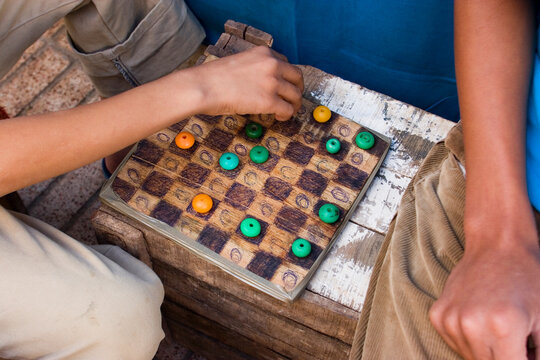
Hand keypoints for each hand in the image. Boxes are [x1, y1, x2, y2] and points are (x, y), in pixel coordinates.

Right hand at [188, 46, 303, 120]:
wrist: (203, 86)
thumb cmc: (213, 77)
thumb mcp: (239, 62)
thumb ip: (254, 69)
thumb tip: (260, 83)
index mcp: (264, 53)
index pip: (286, 63)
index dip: (287, 77)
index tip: (284, 85)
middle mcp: (272, 64)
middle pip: (297, 77)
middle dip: (297, 89)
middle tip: (293, 99)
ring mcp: (272, 83)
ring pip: (295, 95)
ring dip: (293, 105)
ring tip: (287, 111)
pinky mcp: (269, 101)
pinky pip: (288, 110)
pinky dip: (286, 115)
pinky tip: (279, 117)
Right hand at [429, 240, 539, 358]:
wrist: (496, 247)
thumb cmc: (527, 280)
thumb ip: (539, 354)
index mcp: (504, 326)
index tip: (525, 353)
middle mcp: (472, 324)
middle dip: (506, 357)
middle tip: (516, 342)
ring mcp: (451, 319)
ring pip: (471, 358)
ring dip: (487, 353)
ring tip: (498, 330)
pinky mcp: (438, 315)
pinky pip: (454, 343)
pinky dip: (469, 341)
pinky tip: (480, 322)